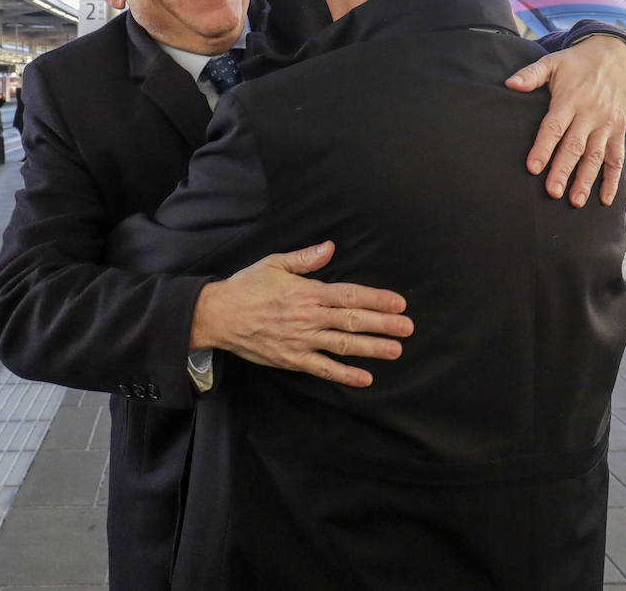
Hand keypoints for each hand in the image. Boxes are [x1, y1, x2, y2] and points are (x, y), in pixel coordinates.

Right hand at [190, 242, 412, 387]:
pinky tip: (365, 378)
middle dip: (383, 324)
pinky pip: (323, 369)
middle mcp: (308, 317)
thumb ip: (306, 258)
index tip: (399, 303)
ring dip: (371, 348)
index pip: (349, 295)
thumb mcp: (274, 263)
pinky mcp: (292, 359)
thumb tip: (331, 247)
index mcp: (307, 292)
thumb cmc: (247, 286)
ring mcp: (301, 340)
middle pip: (353, 320)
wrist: (218, 315)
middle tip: (408, 328)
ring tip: (395, 350)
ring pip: (343, 345)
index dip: (376, 299)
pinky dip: (344, 375)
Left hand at [506, 35, 625, 206]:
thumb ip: (531, 74)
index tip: (533, 167)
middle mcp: (590, 114)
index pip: (554, 127)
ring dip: (587, 180)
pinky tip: (605, 199)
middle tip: (552, 192)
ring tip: (575, 201)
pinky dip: (613, 180)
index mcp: (570, 99)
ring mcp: (607, 124)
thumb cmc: (577, 63)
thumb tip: (509, 84)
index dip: (543, 147)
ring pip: (596, 156)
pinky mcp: (619, 131)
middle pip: (575, 146)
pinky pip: (617, 158)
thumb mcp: (553, 62)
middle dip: (563, 170)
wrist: (617, 55)